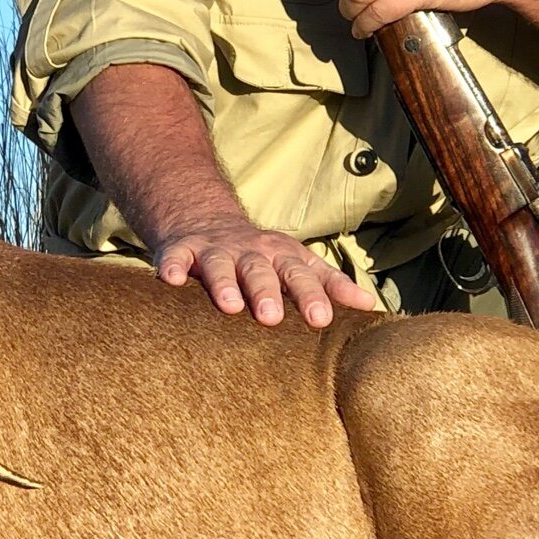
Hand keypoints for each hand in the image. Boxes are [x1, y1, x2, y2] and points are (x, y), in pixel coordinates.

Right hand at [153, 216, 375, 327]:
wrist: (206, 219)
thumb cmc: (260, 255)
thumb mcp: (296, 263)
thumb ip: (330, 284)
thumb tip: (371, 306)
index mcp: (281, 258)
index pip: (301, 275)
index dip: (311, 295)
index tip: (321, 319)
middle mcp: (249, 253)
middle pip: (260, 270)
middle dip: (266, 291)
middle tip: (271, 317)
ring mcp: (214, 251)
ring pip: (220, 265)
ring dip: (223, 282)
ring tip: (228, 305)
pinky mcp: (181, 250)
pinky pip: (174, 257)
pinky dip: (171, 266)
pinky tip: (168, 279)